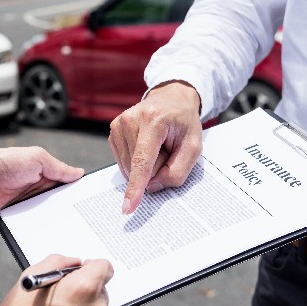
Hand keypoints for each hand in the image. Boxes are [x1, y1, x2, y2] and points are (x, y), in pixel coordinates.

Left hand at [0, 147, 83, 224]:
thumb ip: (58, 168)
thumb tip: (79, 173)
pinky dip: (38, 231)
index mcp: (43, 176)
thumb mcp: (36, 158)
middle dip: (69, 211)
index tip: (91, 201)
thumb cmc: (3, 164)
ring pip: (47, 219)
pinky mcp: (15, 221)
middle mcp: (36, 193)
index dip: (77, 193)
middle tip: (85, 220)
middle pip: (59, 205)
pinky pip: (30, 229)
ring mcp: (26, 208)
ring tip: (71, 231)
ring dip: (55, 223)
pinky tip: (50, 236)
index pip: (66, 186)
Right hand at [0, 255, 112, 305]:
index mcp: (83, 288)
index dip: (91, 266)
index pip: (105, 266)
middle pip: (101, 286)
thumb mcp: (33, 275)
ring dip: (83, 303)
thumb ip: (60, 262)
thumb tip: (74, 262)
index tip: (81, 270)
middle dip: (85, 285)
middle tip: (63, 293)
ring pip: (96, 304)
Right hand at [109, 81, 201, 213]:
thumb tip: (151, 186)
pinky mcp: (113, 130)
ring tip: (157, 144)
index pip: (143, 161)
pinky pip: (123, 161)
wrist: (171, 99)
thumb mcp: (194, 147)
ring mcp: (118, 124)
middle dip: (156, 167)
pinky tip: (145, 145)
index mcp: (153, 120)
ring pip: (129, 167)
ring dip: (146, 165)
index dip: (136, 186)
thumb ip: (177, 172)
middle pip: (138, 167)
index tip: (128, 207)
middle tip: (167, 147)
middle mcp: (130, 120)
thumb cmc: (184, 122)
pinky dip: (136, 160)